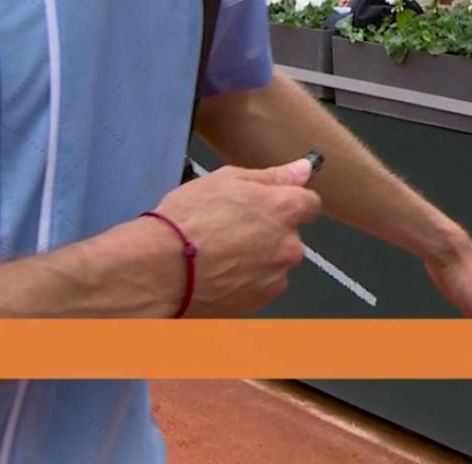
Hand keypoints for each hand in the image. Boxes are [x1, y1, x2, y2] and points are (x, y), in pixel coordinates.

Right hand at [148, 159, 322, 316]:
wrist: (161, 270)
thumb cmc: (189, 220)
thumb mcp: (227, 180)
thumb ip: (272, 176)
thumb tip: (303, 169)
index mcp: (285, 210)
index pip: (309, 203)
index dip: (289, 201)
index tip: (268, 203)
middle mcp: (288, 246)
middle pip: (289, 235)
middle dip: (269, 232)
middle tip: (230, 228)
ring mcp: (275, 277)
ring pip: (274, 263)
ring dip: (257, 258)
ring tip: (219, 254)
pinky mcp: (258, 303)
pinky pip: (260, 286)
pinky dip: (245, 281)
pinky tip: (218, 273)